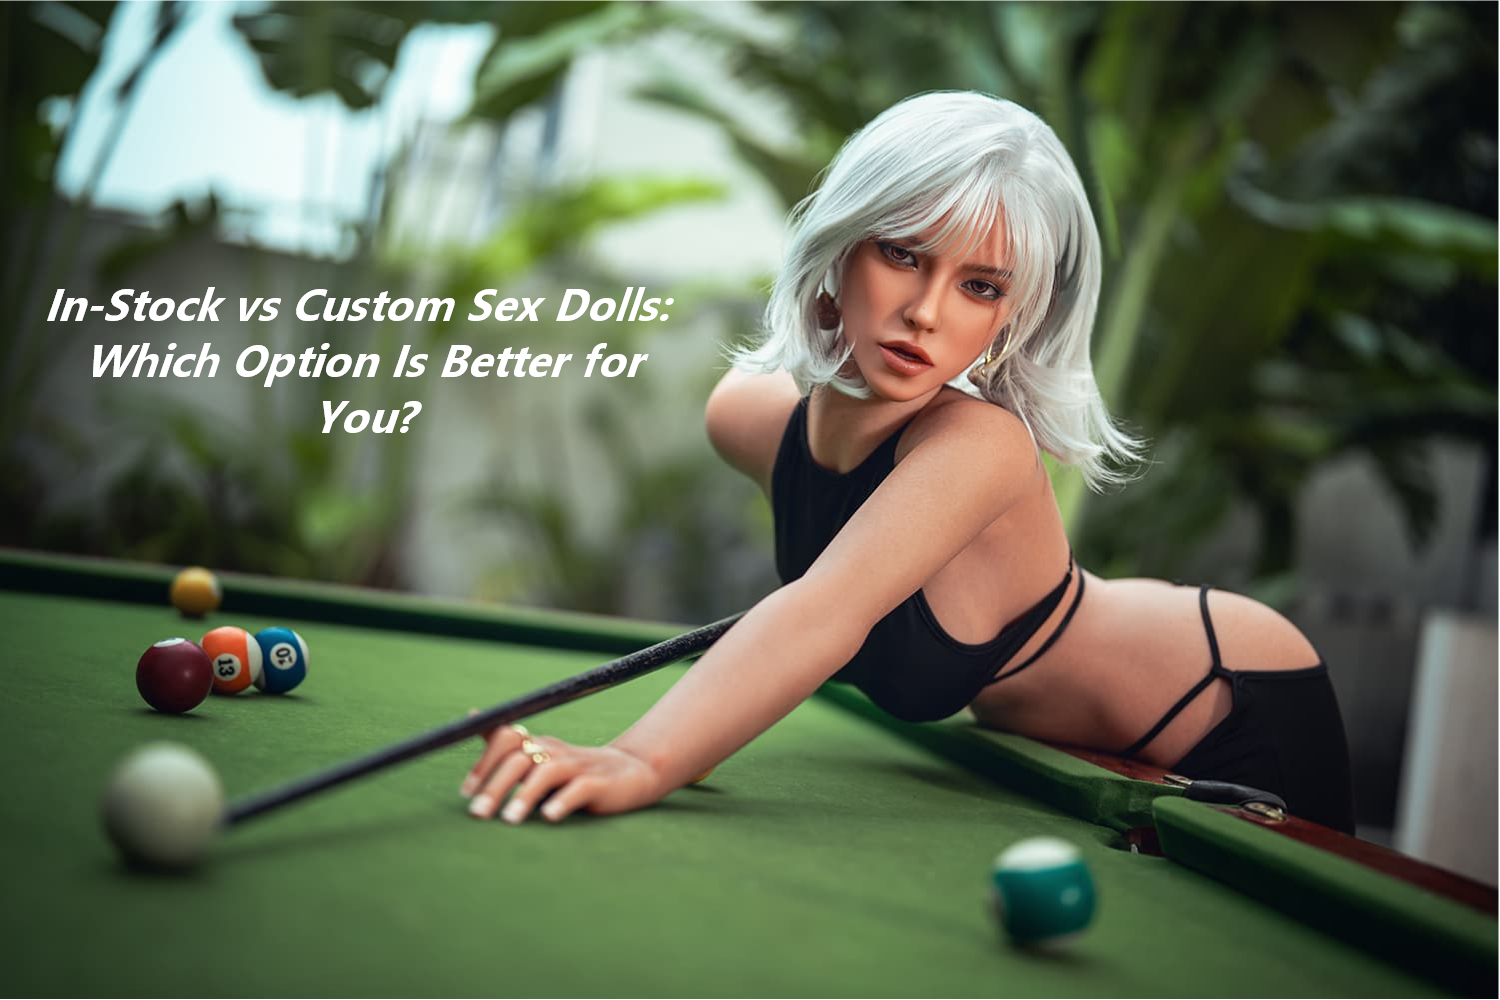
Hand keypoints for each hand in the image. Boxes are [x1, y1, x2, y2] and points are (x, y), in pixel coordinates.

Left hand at [460, 723, 663, 824]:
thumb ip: (507, 745)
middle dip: (495, 786)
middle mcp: (554, 751)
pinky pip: (579, 789)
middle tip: (476, 813)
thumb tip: (471, 717)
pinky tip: (550, 817)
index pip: (506, 739)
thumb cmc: (576, 769)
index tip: (466, 792)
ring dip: (524, 796)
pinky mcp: (599, 783)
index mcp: (538, 745)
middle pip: (520, 759)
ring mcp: (578, 766)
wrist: (632, 771)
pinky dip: (563, 801)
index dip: (484, 762)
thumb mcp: (540, 756)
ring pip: (546, 773)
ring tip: (509, 819)